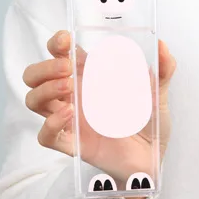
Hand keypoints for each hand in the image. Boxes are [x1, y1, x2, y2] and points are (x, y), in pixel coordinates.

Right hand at [22, 31, 176, 198]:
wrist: (154, 158)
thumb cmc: (149, 124)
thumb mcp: (159, 94)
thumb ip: (164, 70)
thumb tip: (163, 45)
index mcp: (88, 78)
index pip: (59, 54)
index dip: (55, 44)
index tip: (65, 40)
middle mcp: (73, 96)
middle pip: (36, 76)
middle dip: (44, 68)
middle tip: (67, 69)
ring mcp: (69, 120)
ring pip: (34, 101)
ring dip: (45, 90)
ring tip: (69, 87)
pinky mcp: (72, 144)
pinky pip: (46, 136)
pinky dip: (51, 123)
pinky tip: (69, 114)